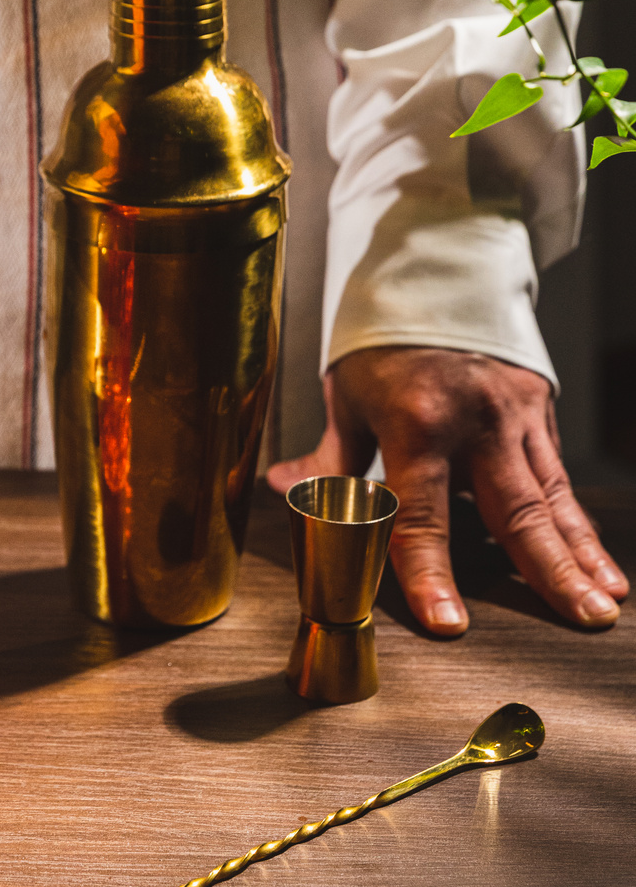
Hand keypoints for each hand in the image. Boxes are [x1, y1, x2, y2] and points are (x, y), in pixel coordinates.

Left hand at [268, 346, 627, 635]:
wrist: (438, 264)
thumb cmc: (385, 334)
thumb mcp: (348, 393)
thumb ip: (330, 455)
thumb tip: (283, 491)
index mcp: (417, 420)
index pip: (421, 515)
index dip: (430, 574)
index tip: (448, 622)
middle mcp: (477, 420)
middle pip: (514, 512)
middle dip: (550, 573)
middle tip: (581, 619)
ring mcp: (516, 414)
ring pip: (553, 498)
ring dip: (581, 555)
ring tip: (605, 603)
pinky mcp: (540, 408)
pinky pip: (558, 476)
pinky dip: (580, 523)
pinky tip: (601, 564)